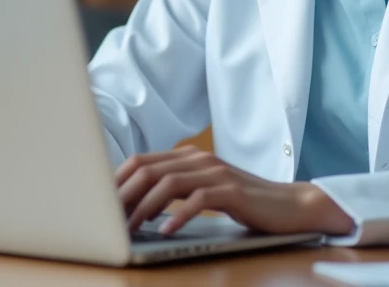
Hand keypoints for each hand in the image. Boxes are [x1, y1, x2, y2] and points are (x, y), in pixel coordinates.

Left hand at [115, 145, 354, 236]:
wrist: (290, 206)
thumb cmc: (244, 202)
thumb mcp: (204, 192)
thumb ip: (175, 191)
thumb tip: (134, 207)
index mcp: (188, 157)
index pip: (141, 161)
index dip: (116, 181)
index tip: (98, 204)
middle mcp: (199, 159)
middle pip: (148, 170)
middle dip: (122, 196)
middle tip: (106, 220)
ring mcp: (216, 172)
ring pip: (168, 183)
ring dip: (143, 208)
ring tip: (129, 229)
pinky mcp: (232, 191)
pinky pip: (198, 200)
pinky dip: (177, 216)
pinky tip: (165, 231)